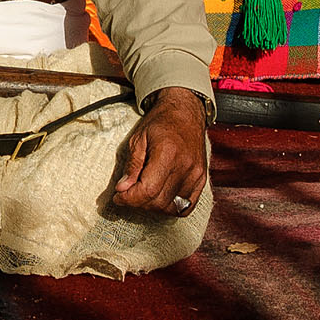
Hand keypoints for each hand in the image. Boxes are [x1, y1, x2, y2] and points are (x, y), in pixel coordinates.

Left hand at [112, 86, 208, 214]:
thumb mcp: (139, 138)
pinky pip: (186, 206)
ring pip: (172, 207)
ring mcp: (196, 175)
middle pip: (159, 202)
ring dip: (153, 207)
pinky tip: (159, 198)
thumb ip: (132, 165)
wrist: (185, 112)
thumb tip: (122, 188)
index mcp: (168, 154)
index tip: (118, 196)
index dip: (130, 198)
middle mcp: (185, 167)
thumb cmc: (160, 123)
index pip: (148, 190)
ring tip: (142, 194)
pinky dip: (170, 207)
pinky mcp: (202, 180)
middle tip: (126, 194)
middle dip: (138, 203)